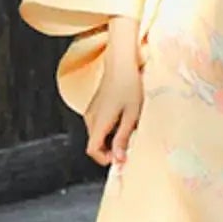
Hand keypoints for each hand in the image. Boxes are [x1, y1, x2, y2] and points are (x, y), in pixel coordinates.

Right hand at [86, 20, 143, 168]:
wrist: (121, 62)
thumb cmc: (129, 85)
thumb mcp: (131, 115)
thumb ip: (123, 137)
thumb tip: (118, 159)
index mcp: (98, 122)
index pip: (92, 150)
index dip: (104, 159)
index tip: (120, 158)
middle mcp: (90, 118)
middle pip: (94, 143)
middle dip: (110, 149)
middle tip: (129, 145)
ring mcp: (91, 111)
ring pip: (97, 134)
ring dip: (110, 139)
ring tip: (129, 131)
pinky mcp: (95, 105)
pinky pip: (99, 124)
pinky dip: (109, 128)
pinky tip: (124, 120)